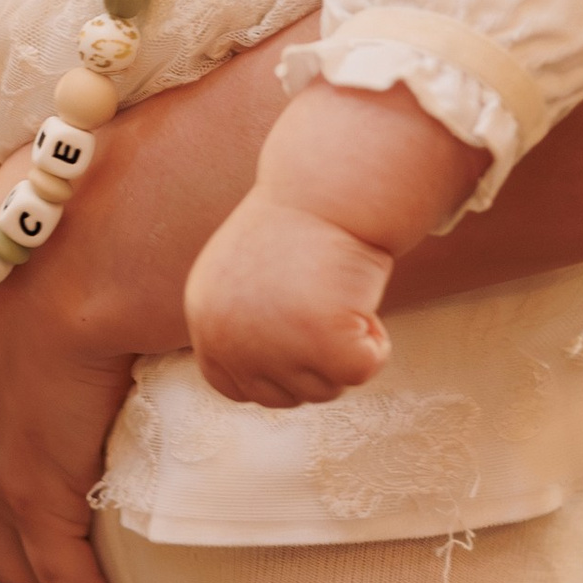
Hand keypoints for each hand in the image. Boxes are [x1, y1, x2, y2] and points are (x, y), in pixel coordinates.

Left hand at [187, 191, 392, 408]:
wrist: (329, 187)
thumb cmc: (299, 226)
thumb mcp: (246, 277)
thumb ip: (243, 325)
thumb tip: (256, 379)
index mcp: (206, 322)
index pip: (233, 386)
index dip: (274, 374)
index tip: (301, 343)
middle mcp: (230, 339)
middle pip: (283, 396)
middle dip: (315, 364)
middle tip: (330, 308)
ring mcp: (274, 345)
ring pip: (325, 389)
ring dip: (346, 349)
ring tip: (341, 294)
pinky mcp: (323, 342)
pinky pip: (362, 371)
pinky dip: (375, 344)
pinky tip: (364, 300)